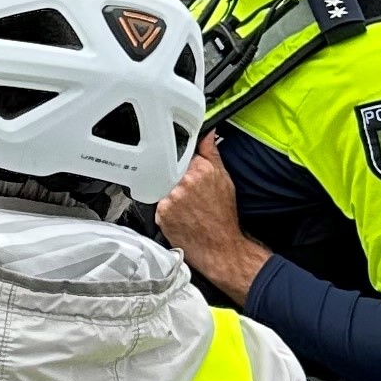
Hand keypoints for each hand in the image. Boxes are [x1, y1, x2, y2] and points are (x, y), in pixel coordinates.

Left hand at [156, 134, 270, 300]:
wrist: (220, 246)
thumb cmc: (223, 216)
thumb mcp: (224, 179)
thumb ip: (211, 153)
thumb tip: (208, 134)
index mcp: (200, 169)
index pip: (180, 152)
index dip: (179, 159)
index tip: (182, 165)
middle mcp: (184, 181)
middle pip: (167, 168)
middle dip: (172, 175)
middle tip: (185, 190)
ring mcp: (171, 197)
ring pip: (159, 184)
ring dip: (167, 191)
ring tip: (183, 204)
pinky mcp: (161, 212)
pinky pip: (156, 203)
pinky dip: (163, 207)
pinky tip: (177, 214)